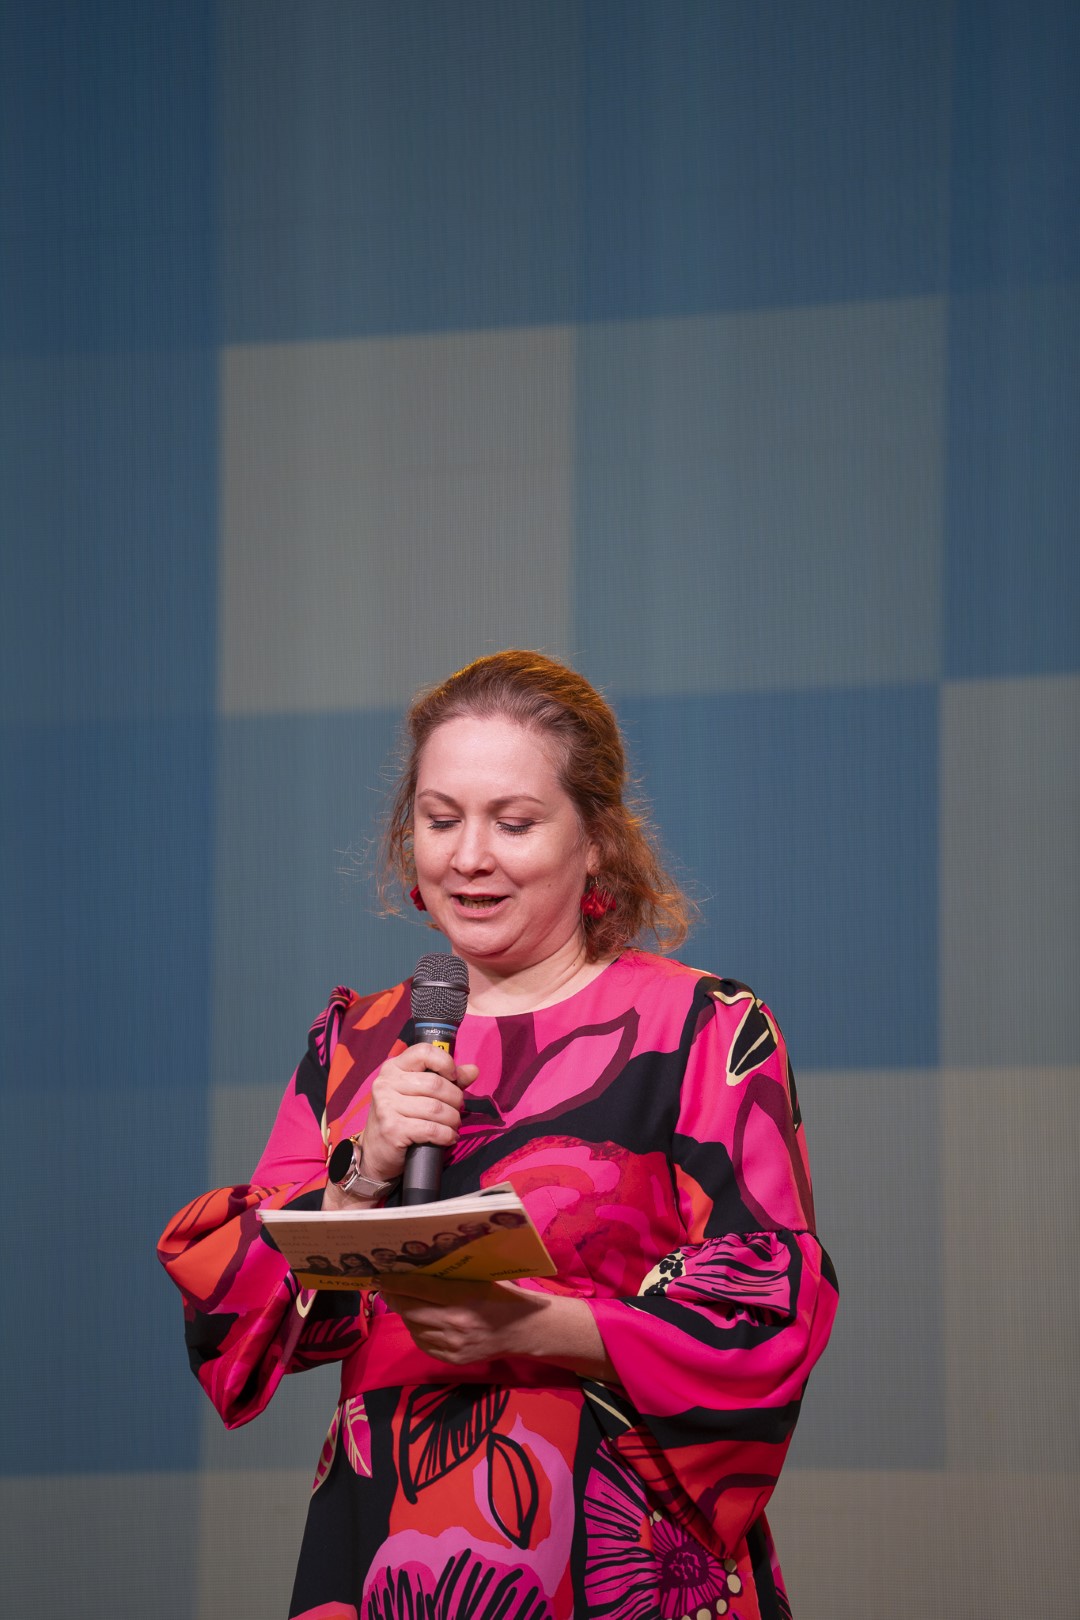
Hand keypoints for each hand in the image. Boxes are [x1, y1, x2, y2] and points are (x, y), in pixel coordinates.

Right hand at [351, 1042, 478, 1187]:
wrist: (376, 1152)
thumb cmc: (401, 1118)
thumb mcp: (419, 1094)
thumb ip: (446, 1080)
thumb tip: (473, 1070)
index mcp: (393, 1067)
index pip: (424, 1052)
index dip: (445, 1062)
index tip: (454, 1077)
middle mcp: (386, 1083)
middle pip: (435, 1084)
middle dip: (455, 1099)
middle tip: (457, 1110)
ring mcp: (386, 1106)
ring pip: (435, 1108)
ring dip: (452, 1119)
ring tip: (454, 1125)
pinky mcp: (392, 1128)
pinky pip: (430, 1129)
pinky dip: (446, 1135)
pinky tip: (448, 1137)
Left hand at [376, 1274, 547, 1364]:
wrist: (524, 1331)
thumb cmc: (504, 1295)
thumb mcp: (483, 1277)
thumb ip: (454, 1273)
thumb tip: (421, 1262)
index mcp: (463, 1297)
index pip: (419, 1288)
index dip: (396, 1282)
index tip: (381, 1274)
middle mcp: (454, 1323)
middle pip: (410, 1310)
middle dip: (394, 1298)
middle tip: (385, 1287)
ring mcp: (452, 1345)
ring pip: (414, 1328)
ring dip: (405, 1314)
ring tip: (403, 1301)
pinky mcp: (452, 1360)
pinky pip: (423, 1344)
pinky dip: (417, 1330)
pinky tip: (419, 1320)